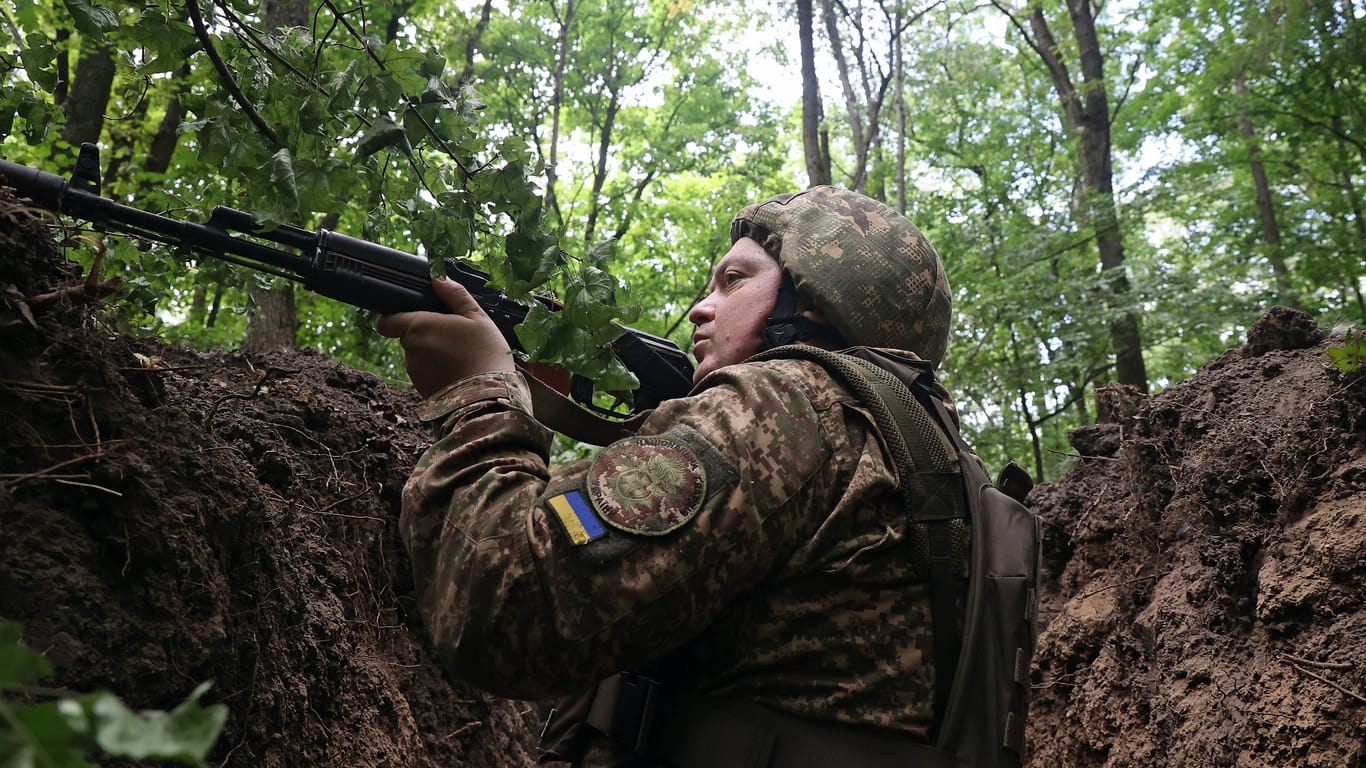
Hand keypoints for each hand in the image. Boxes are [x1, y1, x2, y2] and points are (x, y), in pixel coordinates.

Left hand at [376, 277, 514, 397]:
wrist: (488, 398)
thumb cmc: (485, 353)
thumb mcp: (478, 318)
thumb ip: (455, 295)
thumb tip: (438, 278)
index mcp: (419, 326)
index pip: (386, 321)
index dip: (394, 318)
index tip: (413, 317)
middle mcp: (410, 349)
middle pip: (408, 337)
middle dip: (426, 336)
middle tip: (454, 337)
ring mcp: (415, 372)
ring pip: (418, 356)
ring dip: (432, 354)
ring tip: (460, 357)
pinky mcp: (421, 389)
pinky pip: (425, 374)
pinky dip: (437, 372)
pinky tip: (458, 372)